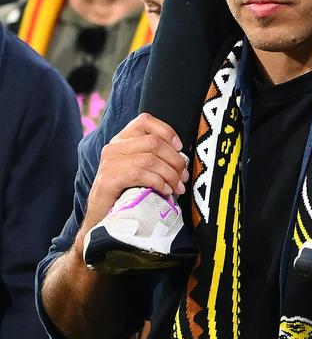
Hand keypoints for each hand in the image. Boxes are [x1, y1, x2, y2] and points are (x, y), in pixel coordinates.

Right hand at [78, 114, 187, 242]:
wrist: (100, 218)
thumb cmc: (125, 191)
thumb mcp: (138, 167)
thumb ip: (153, 156)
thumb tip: (182, 158)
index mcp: (122, 139)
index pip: (145, 120)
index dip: (166, 130)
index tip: (180, 148)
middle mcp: (114, 146)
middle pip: (154, 142)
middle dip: (175, 159)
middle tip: (183, 176)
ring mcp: (110, 162)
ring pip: (150, 159)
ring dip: (170, 174)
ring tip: (177, 187)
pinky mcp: (109, 179)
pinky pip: (141, 175)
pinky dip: (158, 182)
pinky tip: (165, 191)